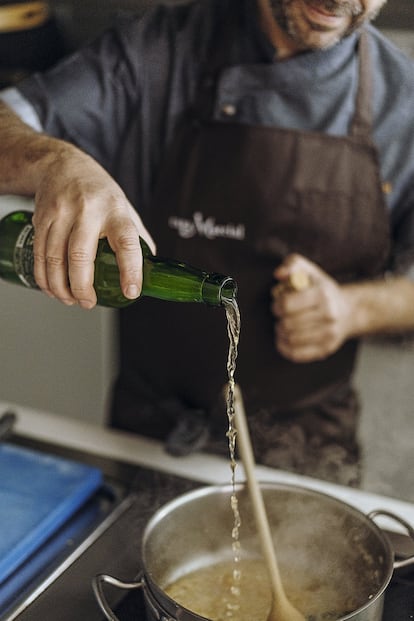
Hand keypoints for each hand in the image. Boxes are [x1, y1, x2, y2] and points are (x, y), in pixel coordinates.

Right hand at [31, 142, 154, 307]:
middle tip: (88, 303)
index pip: (127, 242)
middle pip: (82, 256)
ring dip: (61, 287)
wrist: (61, 164)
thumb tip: (152, 269)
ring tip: (70, 300)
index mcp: (116, 211)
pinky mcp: (41, 218)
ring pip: (56, 258)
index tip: (131, 291)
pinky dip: (44, 278)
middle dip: (83, 287)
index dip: (130, 270)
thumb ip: (138, 238)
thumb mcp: (125, 208)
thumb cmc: (98, 192)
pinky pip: (40, 254)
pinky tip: (52, 288)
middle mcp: (88, 211)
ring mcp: (62, 213)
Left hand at [271, 254, 351, 361]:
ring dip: (281, 332)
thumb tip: (279, 274)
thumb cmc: (322, 290)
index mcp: (322, 294)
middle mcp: (328, 315)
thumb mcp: (309, 271)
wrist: (348, 311)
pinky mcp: (325, 350)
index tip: (280, 303)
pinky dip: (284, 347)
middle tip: (282, 315)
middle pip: (287, 324)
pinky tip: (285, 339)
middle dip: (279, 319)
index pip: (287, 304)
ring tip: (284, 326)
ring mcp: (328, 335)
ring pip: (290, 340)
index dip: (277, 304)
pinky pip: (296, 354)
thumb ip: (292, 264)